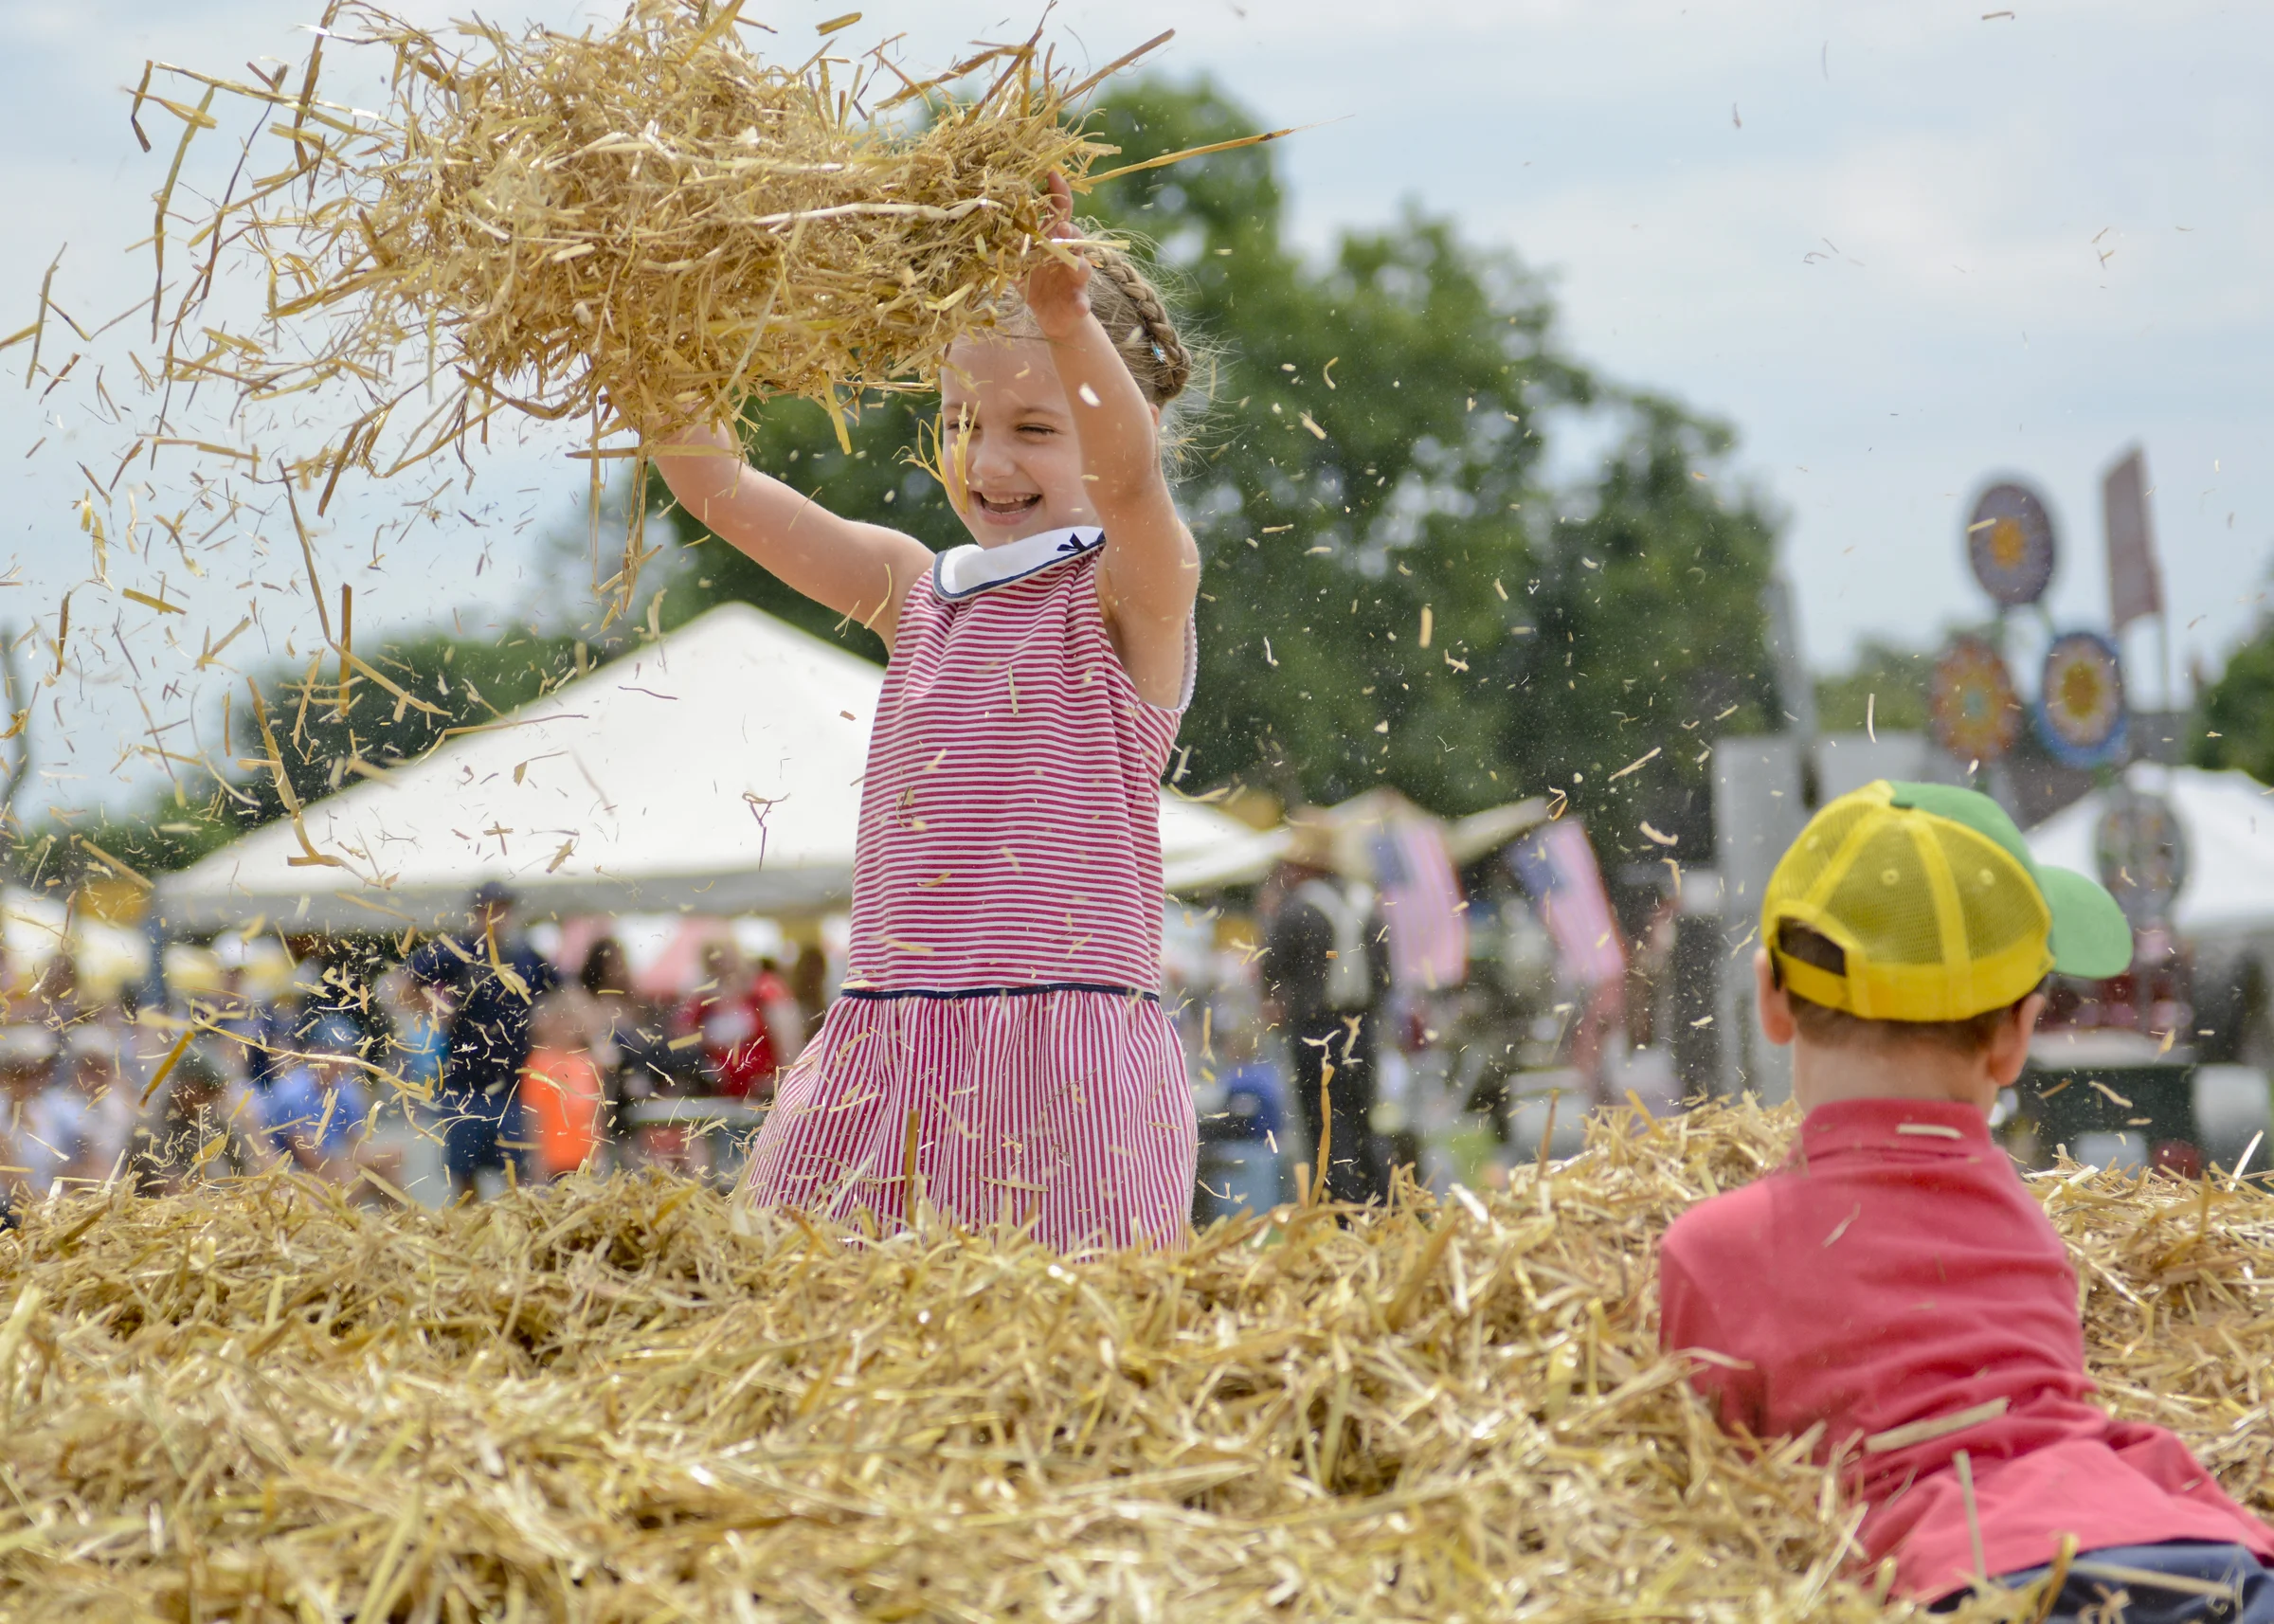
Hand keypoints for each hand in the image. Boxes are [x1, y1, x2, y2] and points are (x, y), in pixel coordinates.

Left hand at [1021, 172, 1091, 339]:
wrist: (1055, 319)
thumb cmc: (1036, 285)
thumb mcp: (1019, 264)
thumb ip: (1006, 246)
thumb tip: (977, 226)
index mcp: (1052, 241)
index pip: (1059, 211)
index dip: (1058, 192)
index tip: (1052, 173)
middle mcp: (1068, 255)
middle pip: (1073, 236)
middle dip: (1069, 229)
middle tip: (1061, 224)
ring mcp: (1076, 279)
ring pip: (1082, 266)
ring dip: (1079, 263)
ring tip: (1076, 263)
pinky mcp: (1078, 302)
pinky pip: (1082, 302)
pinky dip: (1082, 304)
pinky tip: (1080, 307)